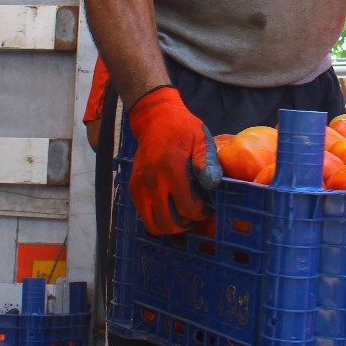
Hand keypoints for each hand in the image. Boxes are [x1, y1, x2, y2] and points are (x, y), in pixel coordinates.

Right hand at [127, 86, 221, 234]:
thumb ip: (206, 161)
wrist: (154, 118)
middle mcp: (152, 180)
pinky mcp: (133, 187)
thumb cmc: (182, 127)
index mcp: (171, 168)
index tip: (207, 208)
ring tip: (182, 216)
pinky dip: (156, 219)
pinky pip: (143, 215)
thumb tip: (211, 185)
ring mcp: (140, 186)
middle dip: (186, 224)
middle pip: (168, 221)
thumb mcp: (200, 138)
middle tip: (196, 215)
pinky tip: (169, 209)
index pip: (186, 207)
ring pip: (153, 224)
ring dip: (170, 226)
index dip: (200, 213)